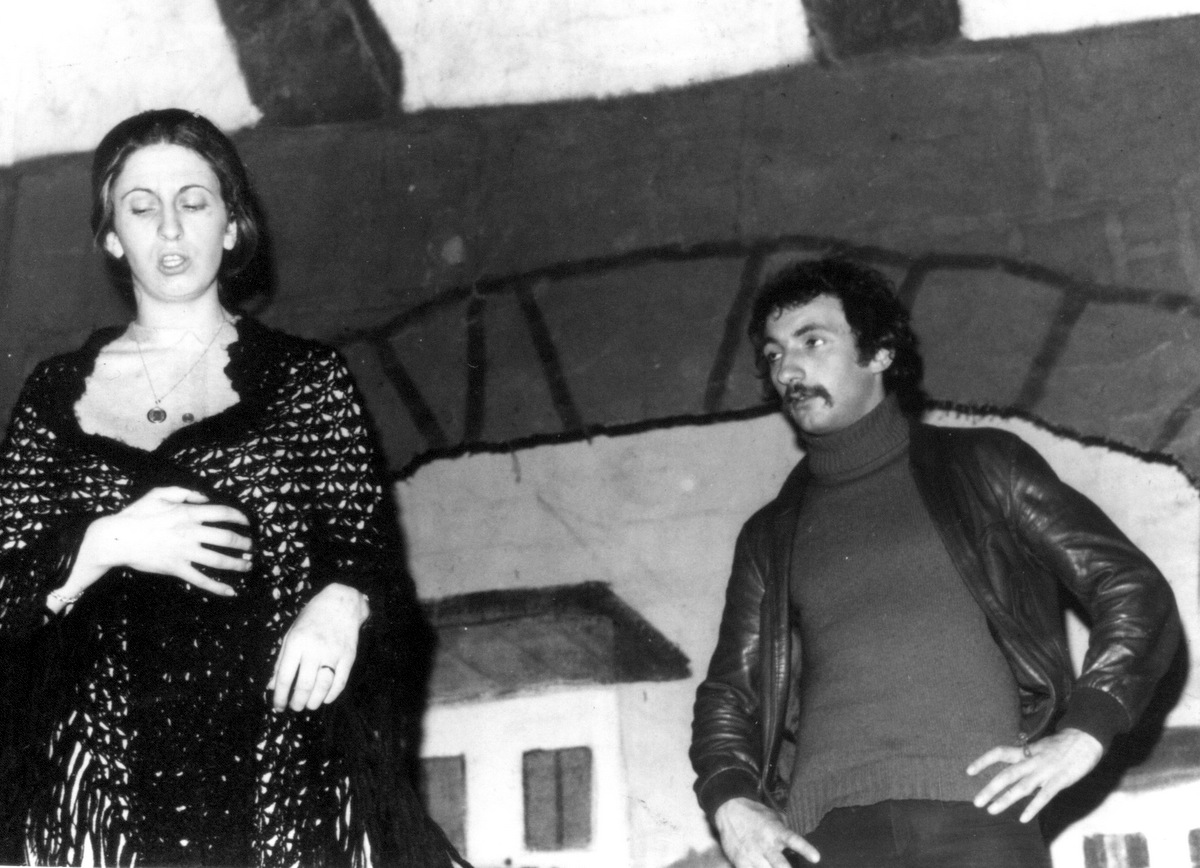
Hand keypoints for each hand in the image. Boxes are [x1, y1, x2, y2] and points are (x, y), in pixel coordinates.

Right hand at [66, 487, 250, 599]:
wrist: (115, 538)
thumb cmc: (136, 514)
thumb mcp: (159, 494)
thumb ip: (184, 492)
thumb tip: (205, 497)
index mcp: (188, 513)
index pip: (224, 513)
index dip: (240, 517)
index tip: (247, 522)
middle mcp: (190, 532)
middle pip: (227, 538)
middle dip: (245, 543)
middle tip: (253, 547)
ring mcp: (184, 552)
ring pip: (219, 560)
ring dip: (238, 564)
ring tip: (248, 565)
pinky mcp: (176, 568)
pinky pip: (201, 580)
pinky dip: (218, 587)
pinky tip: (231, 591)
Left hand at [268, 583, 369, 711]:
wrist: (341, 603)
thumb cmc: (312, 618)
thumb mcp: (291, 634)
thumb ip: (281, 661)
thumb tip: (272, 686)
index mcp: (296, 642)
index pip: (285, 676)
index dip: (280, 696)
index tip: (278, 706)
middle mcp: (314, 648)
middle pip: (304, 685)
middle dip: (297, 702)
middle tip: (294, 707)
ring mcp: (333, 653)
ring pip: (322, 687)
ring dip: (313, 701)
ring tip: (308, 705)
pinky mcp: (349, 657)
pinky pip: (340, 683)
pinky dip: (331, 695)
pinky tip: (324, 698)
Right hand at [714, 797, 819, 866]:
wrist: (728, 811)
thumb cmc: (755, 814)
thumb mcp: (772, 817)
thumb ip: (785, 829)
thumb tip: (797, 842)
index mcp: (776, 831)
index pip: (793, 840)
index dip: (805, 849)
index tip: (816, 858)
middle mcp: (766, 845)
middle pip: (779, 864)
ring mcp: (753, 855)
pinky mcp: (740, 862)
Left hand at [968, 728, 1103, 821]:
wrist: (1086, 738)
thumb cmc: (1063, 744)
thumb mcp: (1040, 747)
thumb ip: (1027, 757)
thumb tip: (1014, 765)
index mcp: (1027, 751)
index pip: (999, 753)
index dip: (983, 761)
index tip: (969, 771)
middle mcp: (1032, 760)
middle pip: (1006, 774)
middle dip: (990, 788)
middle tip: (976, 802)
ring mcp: (1045, 771)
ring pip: (1021, 787)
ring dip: (1005, 799)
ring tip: (991, 810)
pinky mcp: (1060, 780)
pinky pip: (1044, 796)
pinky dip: (1033, 807)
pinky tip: (1022, 818)